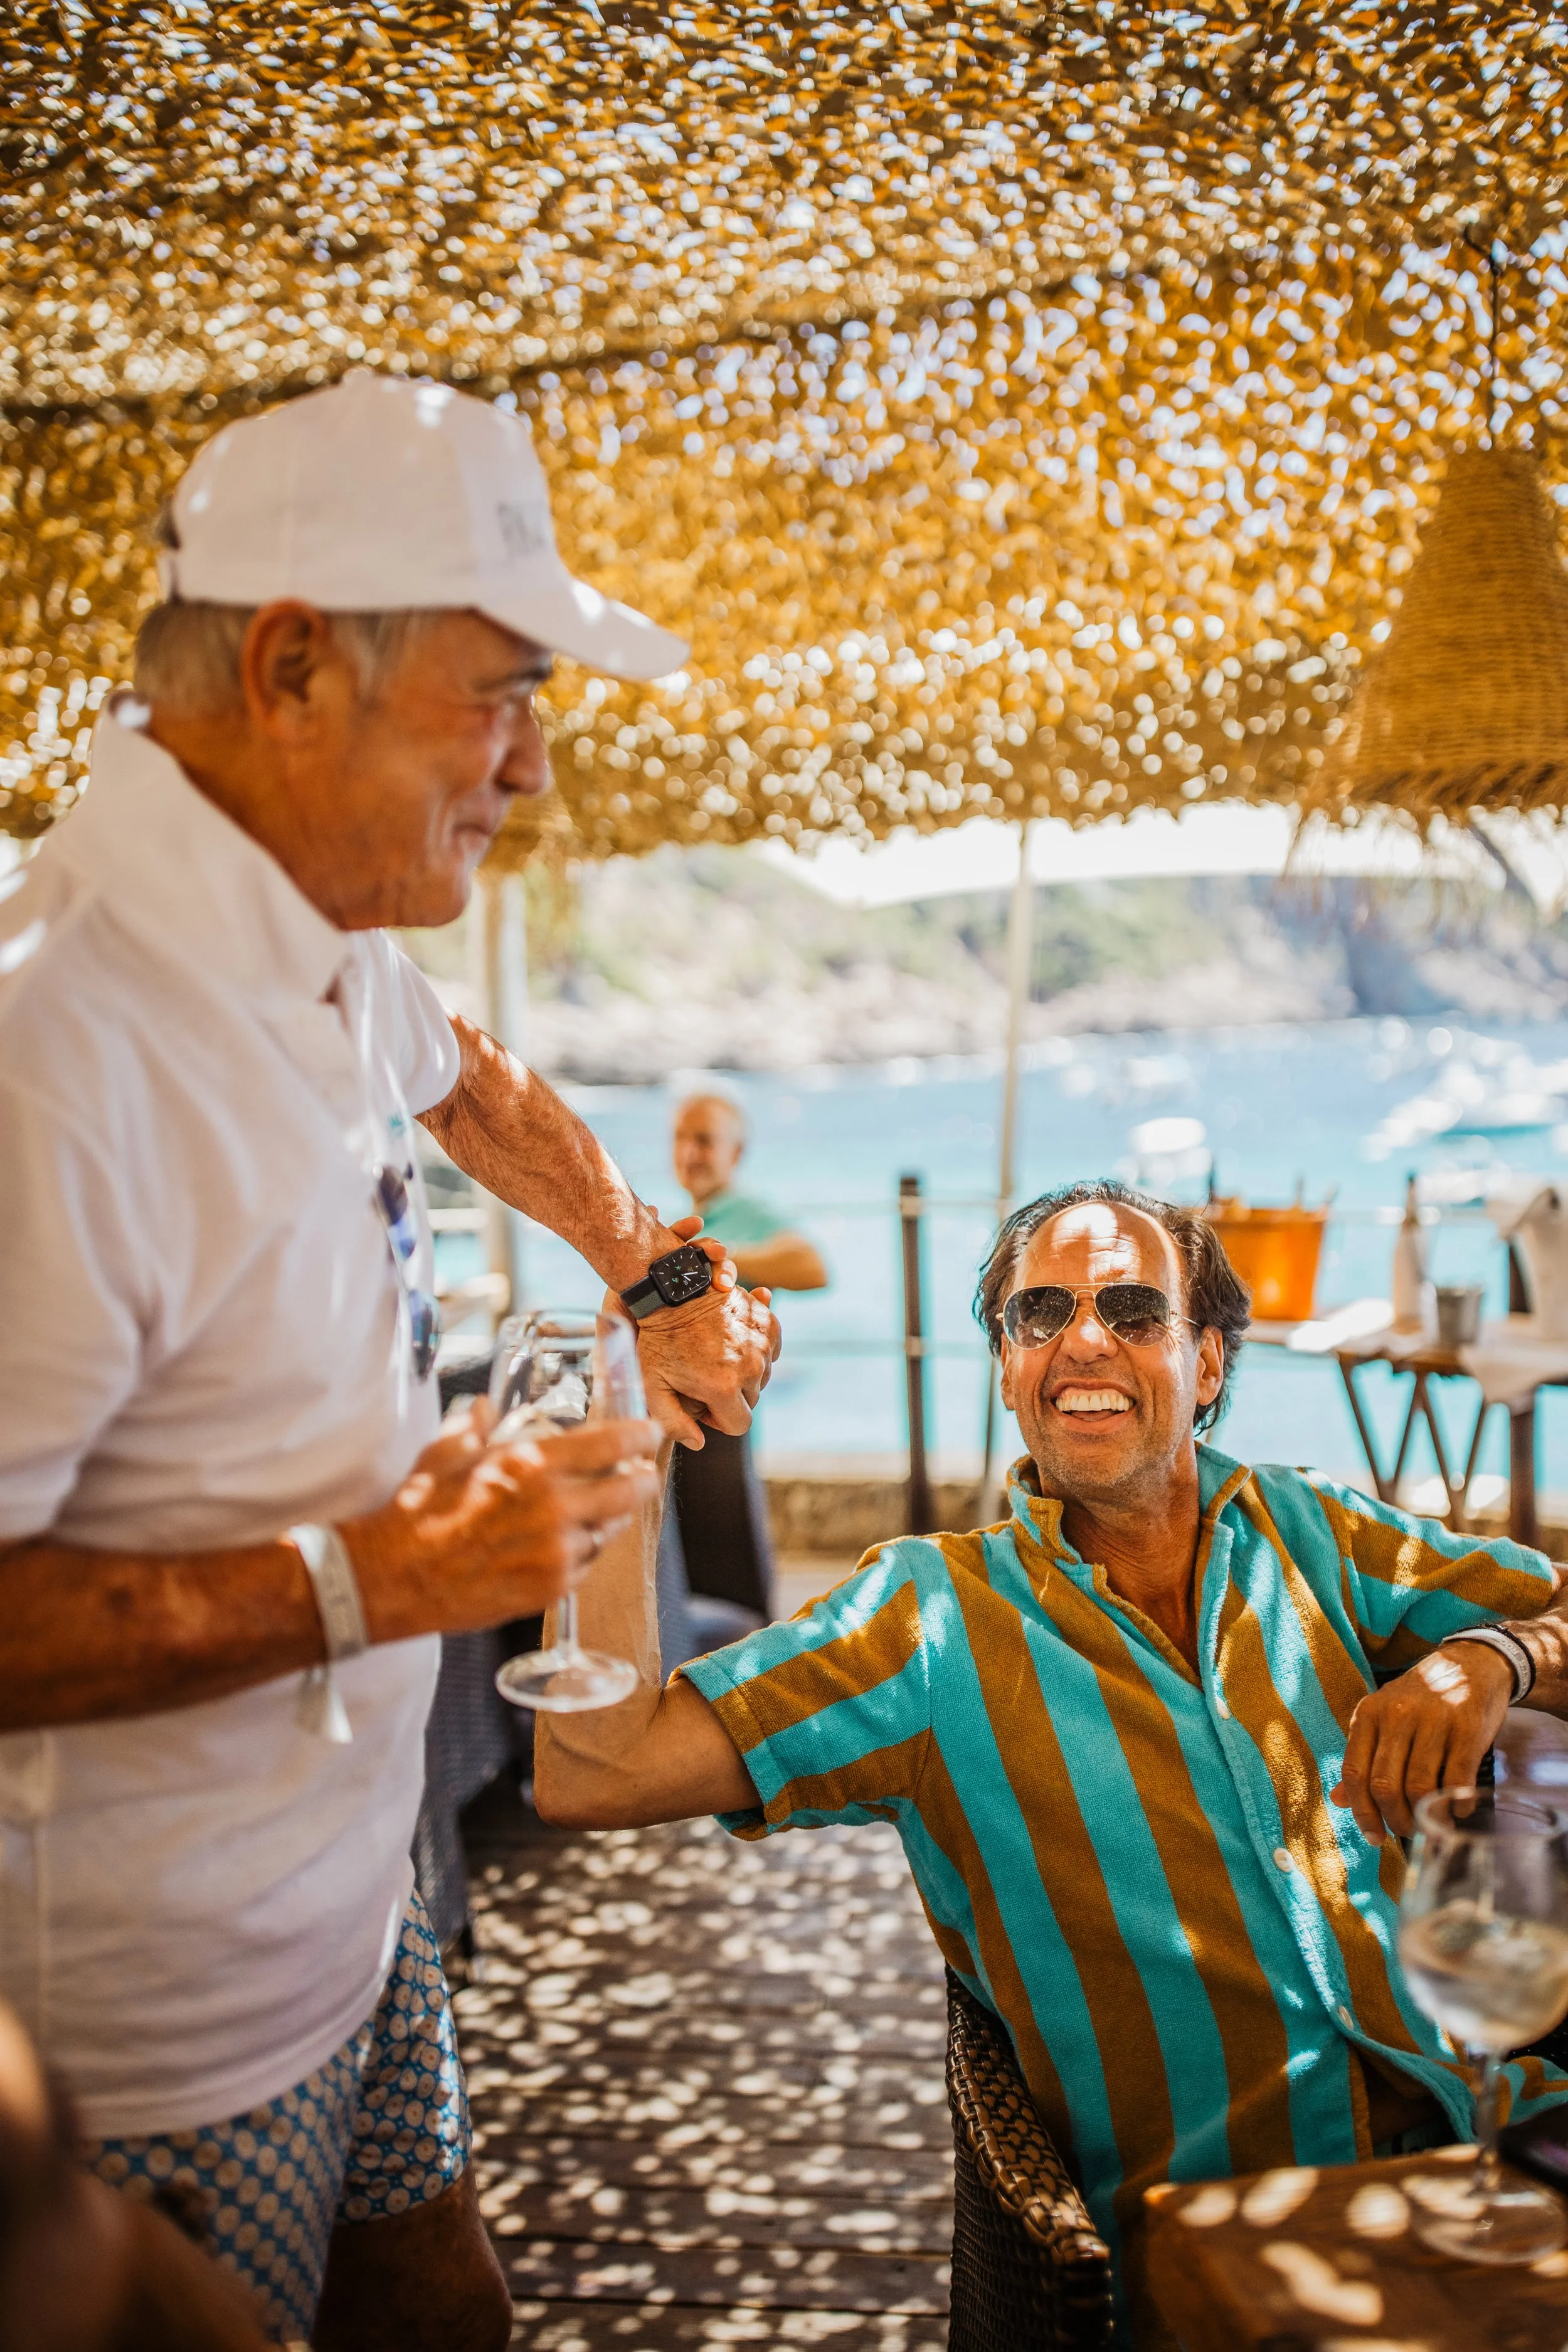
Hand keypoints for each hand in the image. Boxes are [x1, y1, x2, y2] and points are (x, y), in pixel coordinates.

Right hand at [342, 1399, 660, 1639]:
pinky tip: (565, 1543)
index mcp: (533, 1464)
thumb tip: (484, 1406)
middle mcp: (555, 1507)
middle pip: (631, 1490)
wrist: (397, 1578)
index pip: (614, 1444)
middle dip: (643, 1479)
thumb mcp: (445, 1453)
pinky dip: (583, 1551)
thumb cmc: (418, 1512)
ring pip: (610, 1530)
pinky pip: (587, 1563)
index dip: (642, 1435)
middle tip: (642, 1474)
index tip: (650, 1432)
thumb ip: (474, 1425)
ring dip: (609, 1518)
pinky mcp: (552, 1588)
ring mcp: (557, 1552)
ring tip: (598, 1510)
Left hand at [632, 1217, 782, 1447]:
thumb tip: (698, 1444)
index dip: (718, 1419)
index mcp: (724, 1388)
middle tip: (704, 1377)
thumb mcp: (652, 1385)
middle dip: (730, 1397)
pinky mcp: (768, 1324)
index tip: (701, 1402)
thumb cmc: (658, 1338)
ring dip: (743, 1373)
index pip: (739, 1425)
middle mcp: (750, 1368)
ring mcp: (762, 1344)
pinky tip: (732, 1343)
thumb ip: (672, 1422)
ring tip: (715, 1357)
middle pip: (751, 1401)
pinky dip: (756, 1351)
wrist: (673, 1289)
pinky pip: (771, 1351)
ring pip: (762, 1377)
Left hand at [1331, 1642, 1514, 1841]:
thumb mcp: (1384, 1718)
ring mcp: (1433, 1720)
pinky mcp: (1467, 1727)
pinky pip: (1456, 1779)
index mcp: (1368, 1714)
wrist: (1471, 1664)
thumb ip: (1362, 1756)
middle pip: (1384, 1785)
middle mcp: (1396, 1715)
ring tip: (1433, 1826)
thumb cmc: (1422, 1701)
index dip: (1361, 1812)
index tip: (1373, 1837)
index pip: (1354, 1773)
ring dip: (1426, 1818)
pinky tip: (1458, 1811)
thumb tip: (1339, 1801)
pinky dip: (1456, 1805)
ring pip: (1419, 1786)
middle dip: (1394, 1819)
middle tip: (1406, 1832)